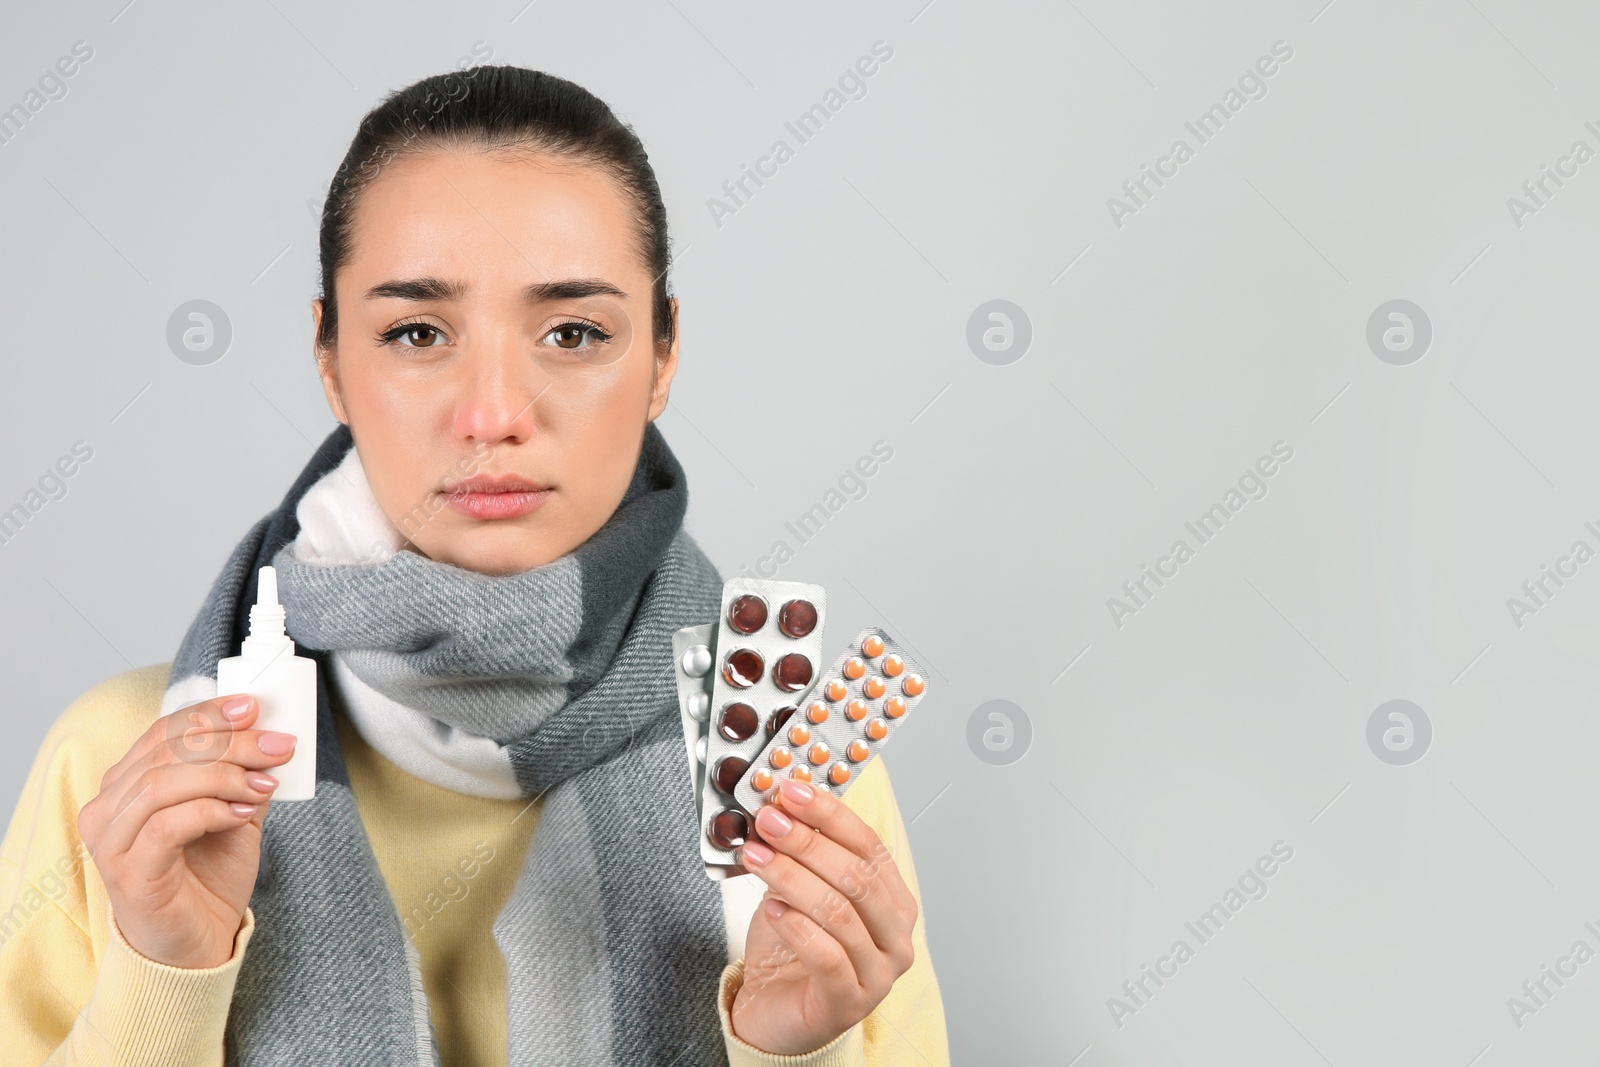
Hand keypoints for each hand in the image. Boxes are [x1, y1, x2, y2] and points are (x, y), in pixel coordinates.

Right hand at [77, 694, 295, 968]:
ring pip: (162, 783)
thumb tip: (271, 738)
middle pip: (166, 752)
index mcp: (127, 785)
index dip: (208, 714)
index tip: (253, 707)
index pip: (163, 732)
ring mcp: (112, 841)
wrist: (197, 945)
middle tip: (277, 747)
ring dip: (223, 775)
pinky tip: (242, 814)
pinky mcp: (128, 873)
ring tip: (263, 784)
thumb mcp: (235, 815)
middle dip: (230, 742)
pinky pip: (166, 825)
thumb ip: (244, 777)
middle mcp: (108, 808)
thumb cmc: (208, 878)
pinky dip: (210, 810)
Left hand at [730, 778, 917, 1055]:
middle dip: (807, 842)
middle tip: (770, 821)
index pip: (869, 845)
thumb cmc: (793, 952)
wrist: (777, 1013)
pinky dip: (796, 927)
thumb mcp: (800, 892)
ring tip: (758, 857)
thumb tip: (782, 807)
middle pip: (857, 876)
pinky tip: (772, 909)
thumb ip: (801, 855)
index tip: (792, 792)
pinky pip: (827, 956)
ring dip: (792, 877)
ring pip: (840, 912)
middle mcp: (896, 937)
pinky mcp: (849, 1002)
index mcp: (894, 901)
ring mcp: (878, 973)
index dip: (830, 814)